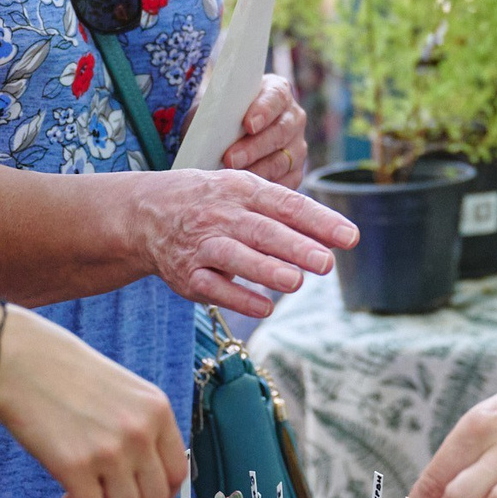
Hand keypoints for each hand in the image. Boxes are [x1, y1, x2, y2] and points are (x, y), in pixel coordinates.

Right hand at [0, 305, 189, 497]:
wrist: (20, 359)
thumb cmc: (67, 375)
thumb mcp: (124, 392)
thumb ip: (141, 428)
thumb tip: (146, 480)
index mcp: (157, 409)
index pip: (178, 472)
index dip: (158, 493)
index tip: (136, 494)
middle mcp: (140, 431)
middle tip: (107, 497)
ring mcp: (110, 450)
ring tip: (84, 493)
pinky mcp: (75, 466)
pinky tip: (66, 495)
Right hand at [134, 168, 358, 316]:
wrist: (146, 213)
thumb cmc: (212, 202)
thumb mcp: (243, 192)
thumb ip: (285, 211)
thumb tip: (334, 236)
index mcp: (242, 189)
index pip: (287, 203)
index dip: (319, 220)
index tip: (350, 237)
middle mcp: (222, 215)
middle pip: (263, 231)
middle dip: (296, 247)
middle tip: (326, 263)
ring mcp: (202, 245)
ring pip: (236, 257)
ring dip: (267, 270)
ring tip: (296, 281)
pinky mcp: (187, 275)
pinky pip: (213, 287)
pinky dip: (239, 298)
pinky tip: (265, 307)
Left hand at [224, 74, 310, 187]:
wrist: (220, 136)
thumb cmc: (218, 118)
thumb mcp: (215, 109)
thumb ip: (216, 113)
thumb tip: (208, 132)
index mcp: (276, 92)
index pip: (276, 97)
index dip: (263, 110)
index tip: (247, 124)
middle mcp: (293, 118)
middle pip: (280, 132)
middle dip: (254, 147)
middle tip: (230, 159)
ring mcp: (297, 146)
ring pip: (282, 160)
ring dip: (257, 170)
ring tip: (233, 178)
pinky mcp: (294, 172)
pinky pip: (285, 183)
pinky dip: (265, 188)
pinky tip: (246, 191)